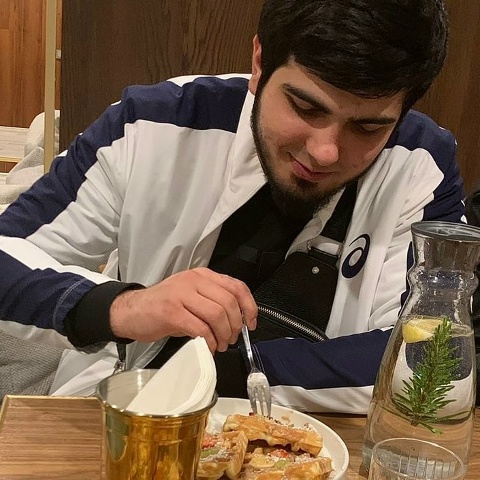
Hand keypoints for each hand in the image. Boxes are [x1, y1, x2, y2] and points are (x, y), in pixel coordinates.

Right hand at [109, 268, 256, 352]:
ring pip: (217, 315)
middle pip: (229, 302)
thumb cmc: (163, 306)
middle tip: (231, 339)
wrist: (130, 310)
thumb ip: (213, 301)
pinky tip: (208, 347)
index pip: (236, 286)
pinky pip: (201, 329)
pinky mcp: (172, 312)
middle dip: (235, 326)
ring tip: (220, 345)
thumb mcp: (191, 296)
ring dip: (223, 335)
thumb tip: (237, 320)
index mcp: (202, 275)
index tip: (250, 323)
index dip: (249, 306)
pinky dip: (209, 342)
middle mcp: (194, 280)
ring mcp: (182, 294)